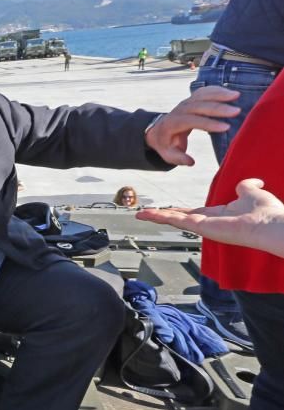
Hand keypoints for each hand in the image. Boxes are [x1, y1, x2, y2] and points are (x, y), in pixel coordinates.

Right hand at [137, 178, 283, 257]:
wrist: (271, 224)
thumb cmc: (266, 212)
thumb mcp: (252, 192)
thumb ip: (247, 186)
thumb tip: (252, 181)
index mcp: (218, 216)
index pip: (194, 213)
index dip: (179, 210)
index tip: (167, 209)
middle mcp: (208, 223)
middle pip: (179, 218)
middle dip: (161, 216)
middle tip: (144, 215)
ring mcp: (203, 227)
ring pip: (175, 220)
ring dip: (156, 217)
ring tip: (140, 215)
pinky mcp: (201, 228)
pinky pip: (177, 221)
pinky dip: (160, 217)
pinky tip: (147, 215)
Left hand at [145, 85, 240, 165]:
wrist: (159, 131)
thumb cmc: (166, 144)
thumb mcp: (168, 154)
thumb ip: (178, 158)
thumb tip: (191, 162)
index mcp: (173, 123)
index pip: (191, 121)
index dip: (208, 123)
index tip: (226, 127)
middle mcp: (179, 110)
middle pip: (198, 106)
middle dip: (218, 108)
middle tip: (236, 111)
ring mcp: (186, 103)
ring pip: (202, 95)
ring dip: (219, 94)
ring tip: (236, 95)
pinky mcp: (192, 99)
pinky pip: (204, 92)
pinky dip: (217, 90)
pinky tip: (230, 92)